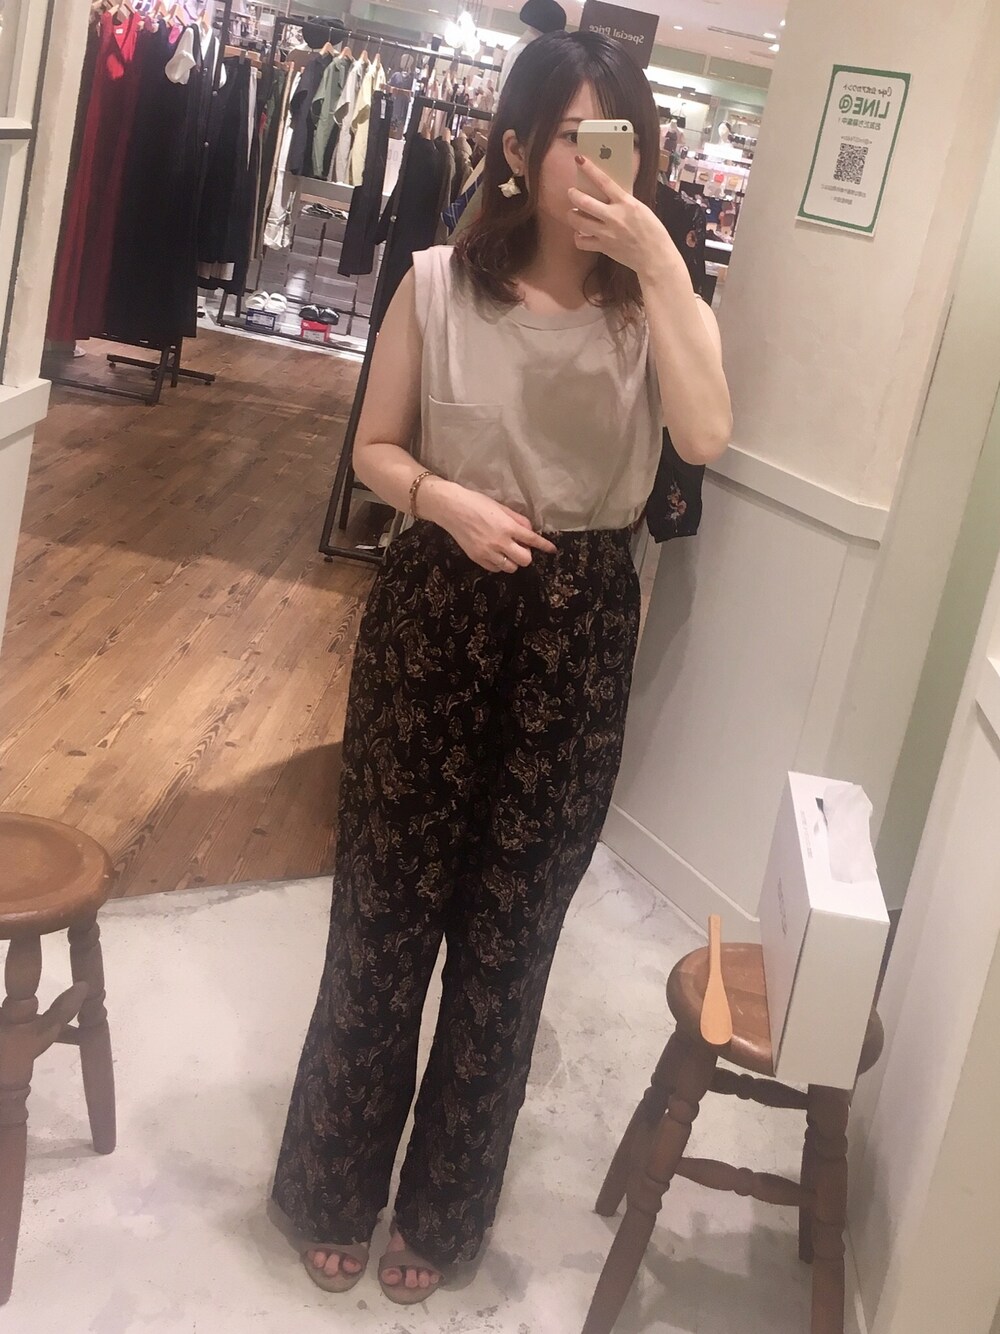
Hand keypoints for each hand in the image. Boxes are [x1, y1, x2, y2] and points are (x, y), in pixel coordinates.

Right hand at [422, 479, 557, 571]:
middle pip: (525, 560)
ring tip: (507, 551)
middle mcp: (499, 542)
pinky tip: (496, 555)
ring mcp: (487, 553)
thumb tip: (529, 530)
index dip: (545, 546)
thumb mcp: (501, 507)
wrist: (452, 508)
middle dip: (526, 554)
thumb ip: (517, 519)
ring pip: (511, 568)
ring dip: (513, 561)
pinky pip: (496, 569)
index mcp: (507, 527)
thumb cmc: (476, 503)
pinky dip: (500, 564)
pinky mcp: (477, 558)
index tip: (552, 550)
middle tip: (520, 546)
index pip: (532, 540)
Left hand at [568, 156, 678, 280]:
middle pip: (584, 202)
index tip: (579, 160)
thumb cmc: (652, 231)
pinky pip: (582, 242)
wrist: (655, 257)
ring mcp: (607, 233)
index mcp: (626, 203)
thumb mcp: (640, 209)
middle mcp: (614, 217)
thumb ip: (624, 202)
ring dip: (571, 215)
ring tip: (572, 213)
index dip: (590, 169)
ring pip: (578, 222)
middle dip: (573, 194)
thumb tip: (609, 194)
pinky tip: (580, 234)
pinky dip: (578, 237)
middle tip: (571, 192)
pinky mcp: (604, 248)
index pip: (604, 182)